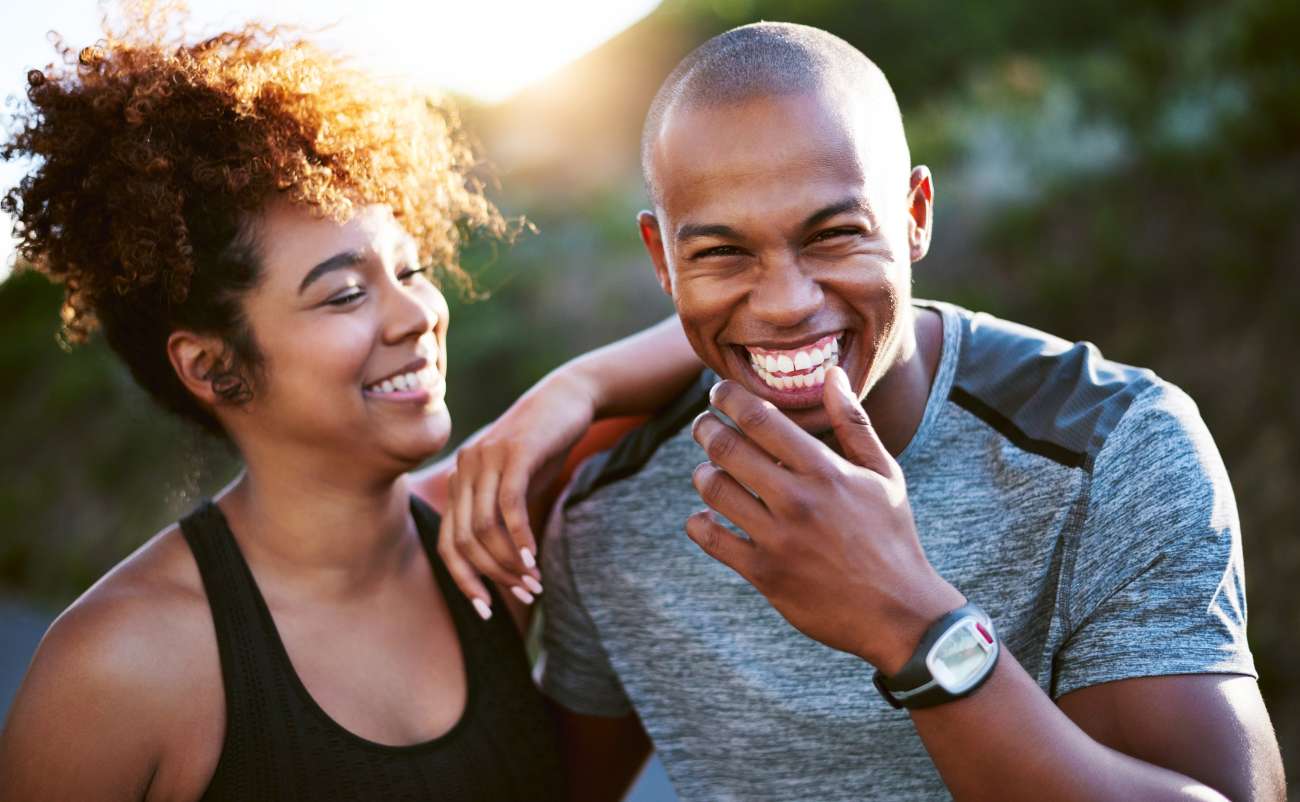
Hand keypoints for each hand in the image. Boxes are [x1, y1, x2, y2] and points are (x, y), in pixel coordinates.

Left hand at [436, 369, 599, 616]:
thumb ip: (503, 519)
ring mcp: (486, 458)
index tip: (486, 609)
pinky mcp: (514, 452)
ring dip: (508, 562)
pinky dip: (519, 536)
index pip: (447, 543)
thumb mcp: (518, 486)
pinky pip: (508, 504)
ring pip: (483, 526)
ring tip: (534, 581)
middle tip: (524, 595)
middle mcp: (464, 469)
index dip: (464, 580)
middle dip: (491, 576)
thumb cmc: (544, 446)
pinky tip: (533, 556)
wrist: (569, 398)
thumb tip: (503, 567)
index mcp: (459, 481)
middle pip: (462, 540)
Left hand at [687, 366, 965, 672]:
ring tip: (707, 470)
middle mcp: (797, 500)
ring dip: (703, 474)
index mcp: (825, 470)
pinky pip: (712, 539)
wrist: (900, 612)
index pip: (760, 419)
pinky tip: (705, 517)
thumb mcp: (884, 474)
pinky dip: (699, 523)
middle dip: (706, 429)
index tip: (717, 392)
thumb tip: (832, 374)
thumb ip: (854, 423)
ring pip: (715, 491)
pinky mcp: (764, 574)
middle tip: (702, 425)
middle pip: (728, 449)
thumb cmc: (892, 537)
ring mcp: (777, 539)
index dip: (729, 398)